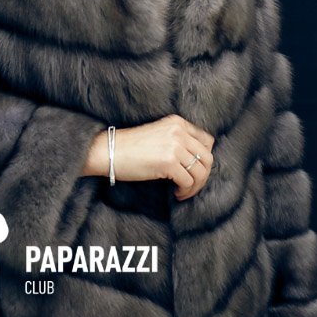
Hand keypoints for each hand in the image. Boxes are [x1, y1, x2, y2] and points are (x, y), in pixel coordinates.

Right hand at [83, 114, 215, 200]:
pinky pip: (187, 181)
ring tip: (183, 192)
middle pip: (207, 158)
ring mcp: (174, 146)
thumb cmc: (130, 147)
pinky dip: (184, 191)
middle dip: (203, 176)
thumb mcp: (159, 134)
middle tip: (192, 186)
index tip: (196, 169)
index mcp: (178, 122)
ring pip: (200, 172)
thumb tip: (196, 161)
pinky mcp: (168, 162)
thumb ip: (178, 140)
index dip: (205, 158)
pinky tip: (176, 193)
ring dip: (195, 186)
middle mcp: (179, 131)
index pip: (207, 140)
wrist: (109, 151)